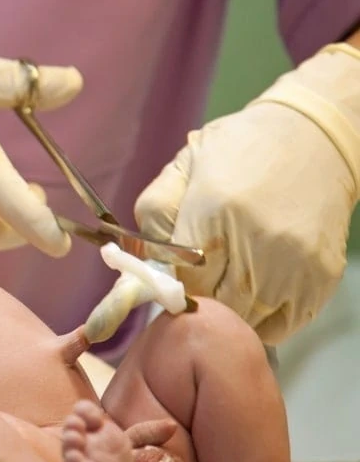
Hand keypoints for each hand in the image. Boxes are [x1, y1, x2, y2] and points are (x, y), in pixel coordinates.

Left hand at [134, 45, 359, 343]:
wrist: (313, 135)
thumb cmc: (237, 151)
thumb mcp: (182, 169)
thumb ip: (154, 218)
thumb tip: (140, 267)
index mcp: (215, 212)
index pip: (180, 281)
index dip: (171, 285)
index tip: (171, 277)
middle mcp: (258, 243)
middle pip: (211, 305)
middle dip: (198, 299)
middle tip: (198, 280)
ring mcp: (294, 265)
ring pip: (243, 320)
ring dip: (228, 311)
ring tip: (227, 280)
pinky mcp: (321, 279)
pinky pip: (279, 326)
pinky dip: (262, 319)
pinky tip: (255, 289)